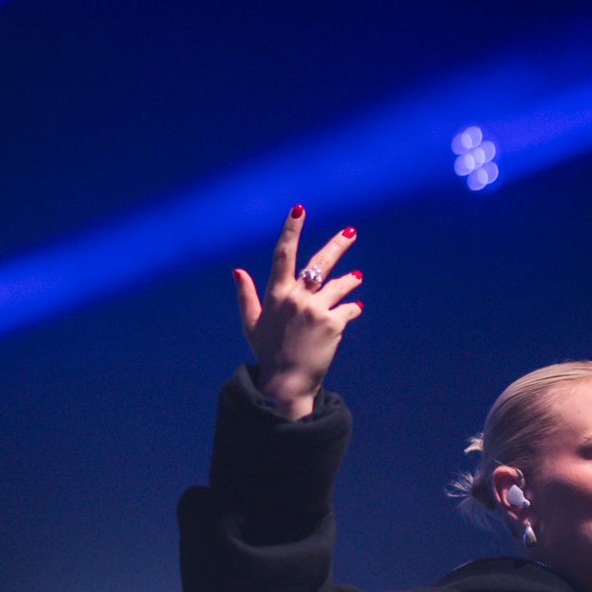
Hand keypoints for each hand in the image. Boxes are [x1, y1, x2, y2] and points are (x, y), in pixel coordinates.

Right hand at [234, 206, 361, 419]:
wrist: (287, 382)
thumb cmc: (268, 353)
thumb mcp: (252, 323)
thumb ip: (246, 295)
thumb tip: (237, 271)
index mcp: (275, 294)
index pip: (282, 253)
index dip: (291, 229)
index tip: (299, 209)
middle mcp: (295, 297)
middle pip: (319, 263)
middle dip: (337, 244)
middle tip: (351, 232)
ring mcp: (315, 309)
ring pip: (340, 285)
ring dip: (349, 281)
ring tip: (354, 279)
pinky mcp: (332, 323)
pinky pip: (349, 308)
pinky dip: (352, 309)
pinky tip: (352, 310)